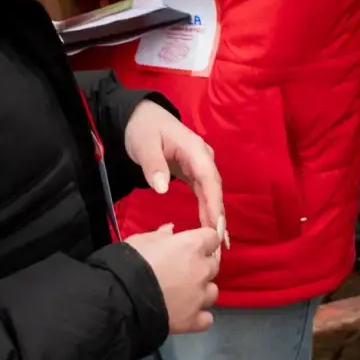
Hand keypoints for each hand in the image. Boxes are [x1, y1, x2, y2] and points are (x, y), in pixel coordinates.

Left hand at [124, 100, 227, 244]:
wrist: (140, 115)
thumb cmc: (142, 129)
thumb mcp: (144, 145)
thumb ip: (154, 166)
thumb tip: (163, 189)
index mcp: (194, 149)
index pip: (209, 179)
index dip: (214, 204)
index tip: (216, 226)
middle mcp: (202, 157)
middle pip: (214, 188)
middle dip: (218, 215)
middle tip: (220, 243)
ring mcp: (199, 164)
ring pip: (211, 192)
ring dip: (215, 214)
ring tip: (218, 241)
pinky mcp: (193, 171)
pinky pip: (204, 191)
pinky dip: (207, 208)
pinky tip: (209, 225)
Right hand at [128, 223, 221, 333]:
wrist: (122, 299)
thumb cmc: (131, 263)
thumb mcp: (142, 241)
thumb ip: (161, 236)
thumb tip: (171, 230)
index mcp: (192, 246)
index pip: (212, 238)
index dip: (203, 242)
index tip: (191, 246)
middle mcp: (202, 270)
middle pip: (213, 265)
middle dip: (201, 266)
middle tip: (182, 271)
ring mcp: (199, 297)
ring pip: (212, 291)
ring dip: (202, 291)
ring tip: (185, 295)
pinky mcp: (193, 320)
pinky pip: (206, 318)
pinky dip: (199, 317)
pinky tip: (187, 314)